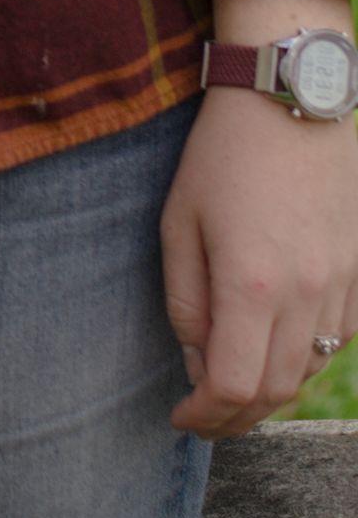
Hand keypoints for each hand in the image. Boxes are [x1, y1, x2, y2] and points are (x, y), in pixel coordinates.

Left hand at [163, 34, 357, 436]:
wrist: (291, 100)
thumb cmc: (222, 154)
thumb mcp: (179, 221)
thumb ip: (185, 301)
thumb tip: (196, 361)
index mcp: (251, 285)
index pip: (232, 386)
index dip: (204, 416)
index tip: (179, 417)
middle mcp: (304, 296)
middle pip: (275, 392)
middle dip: (235, 417)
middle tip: (203, 418)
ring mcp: (339, 287)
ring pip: (309, 372)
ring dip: (271, 394)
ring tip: (233, 391)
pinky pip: (335, 343)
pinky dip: (305, 361)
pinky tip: (275, 350)